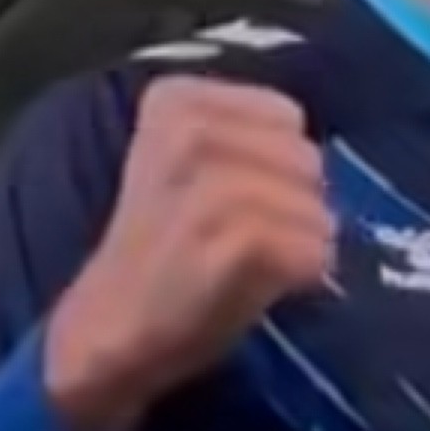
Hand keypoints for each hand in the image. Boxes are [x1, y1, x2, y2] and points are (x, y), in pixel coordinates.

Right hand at [44, 77, 336, 430]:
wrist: (109, 329)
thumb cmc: (159, 251)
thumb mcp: (184, 166)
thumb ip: (244, 141)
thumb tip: (321, 158)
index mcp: (174, 101)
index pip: (284, 115)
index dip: (279, 163)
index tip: (237, 198)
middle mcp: (190, 131)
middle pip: (307, 158)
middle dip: (297, 201)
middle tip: (251, 239)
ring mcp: (213, 187)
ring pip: (317, 208)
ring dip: (304, 245)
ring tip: (254, 266)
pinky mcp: (238, 241)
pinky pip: (315, 250)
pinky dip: (306, 276)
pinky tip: (264, 287)